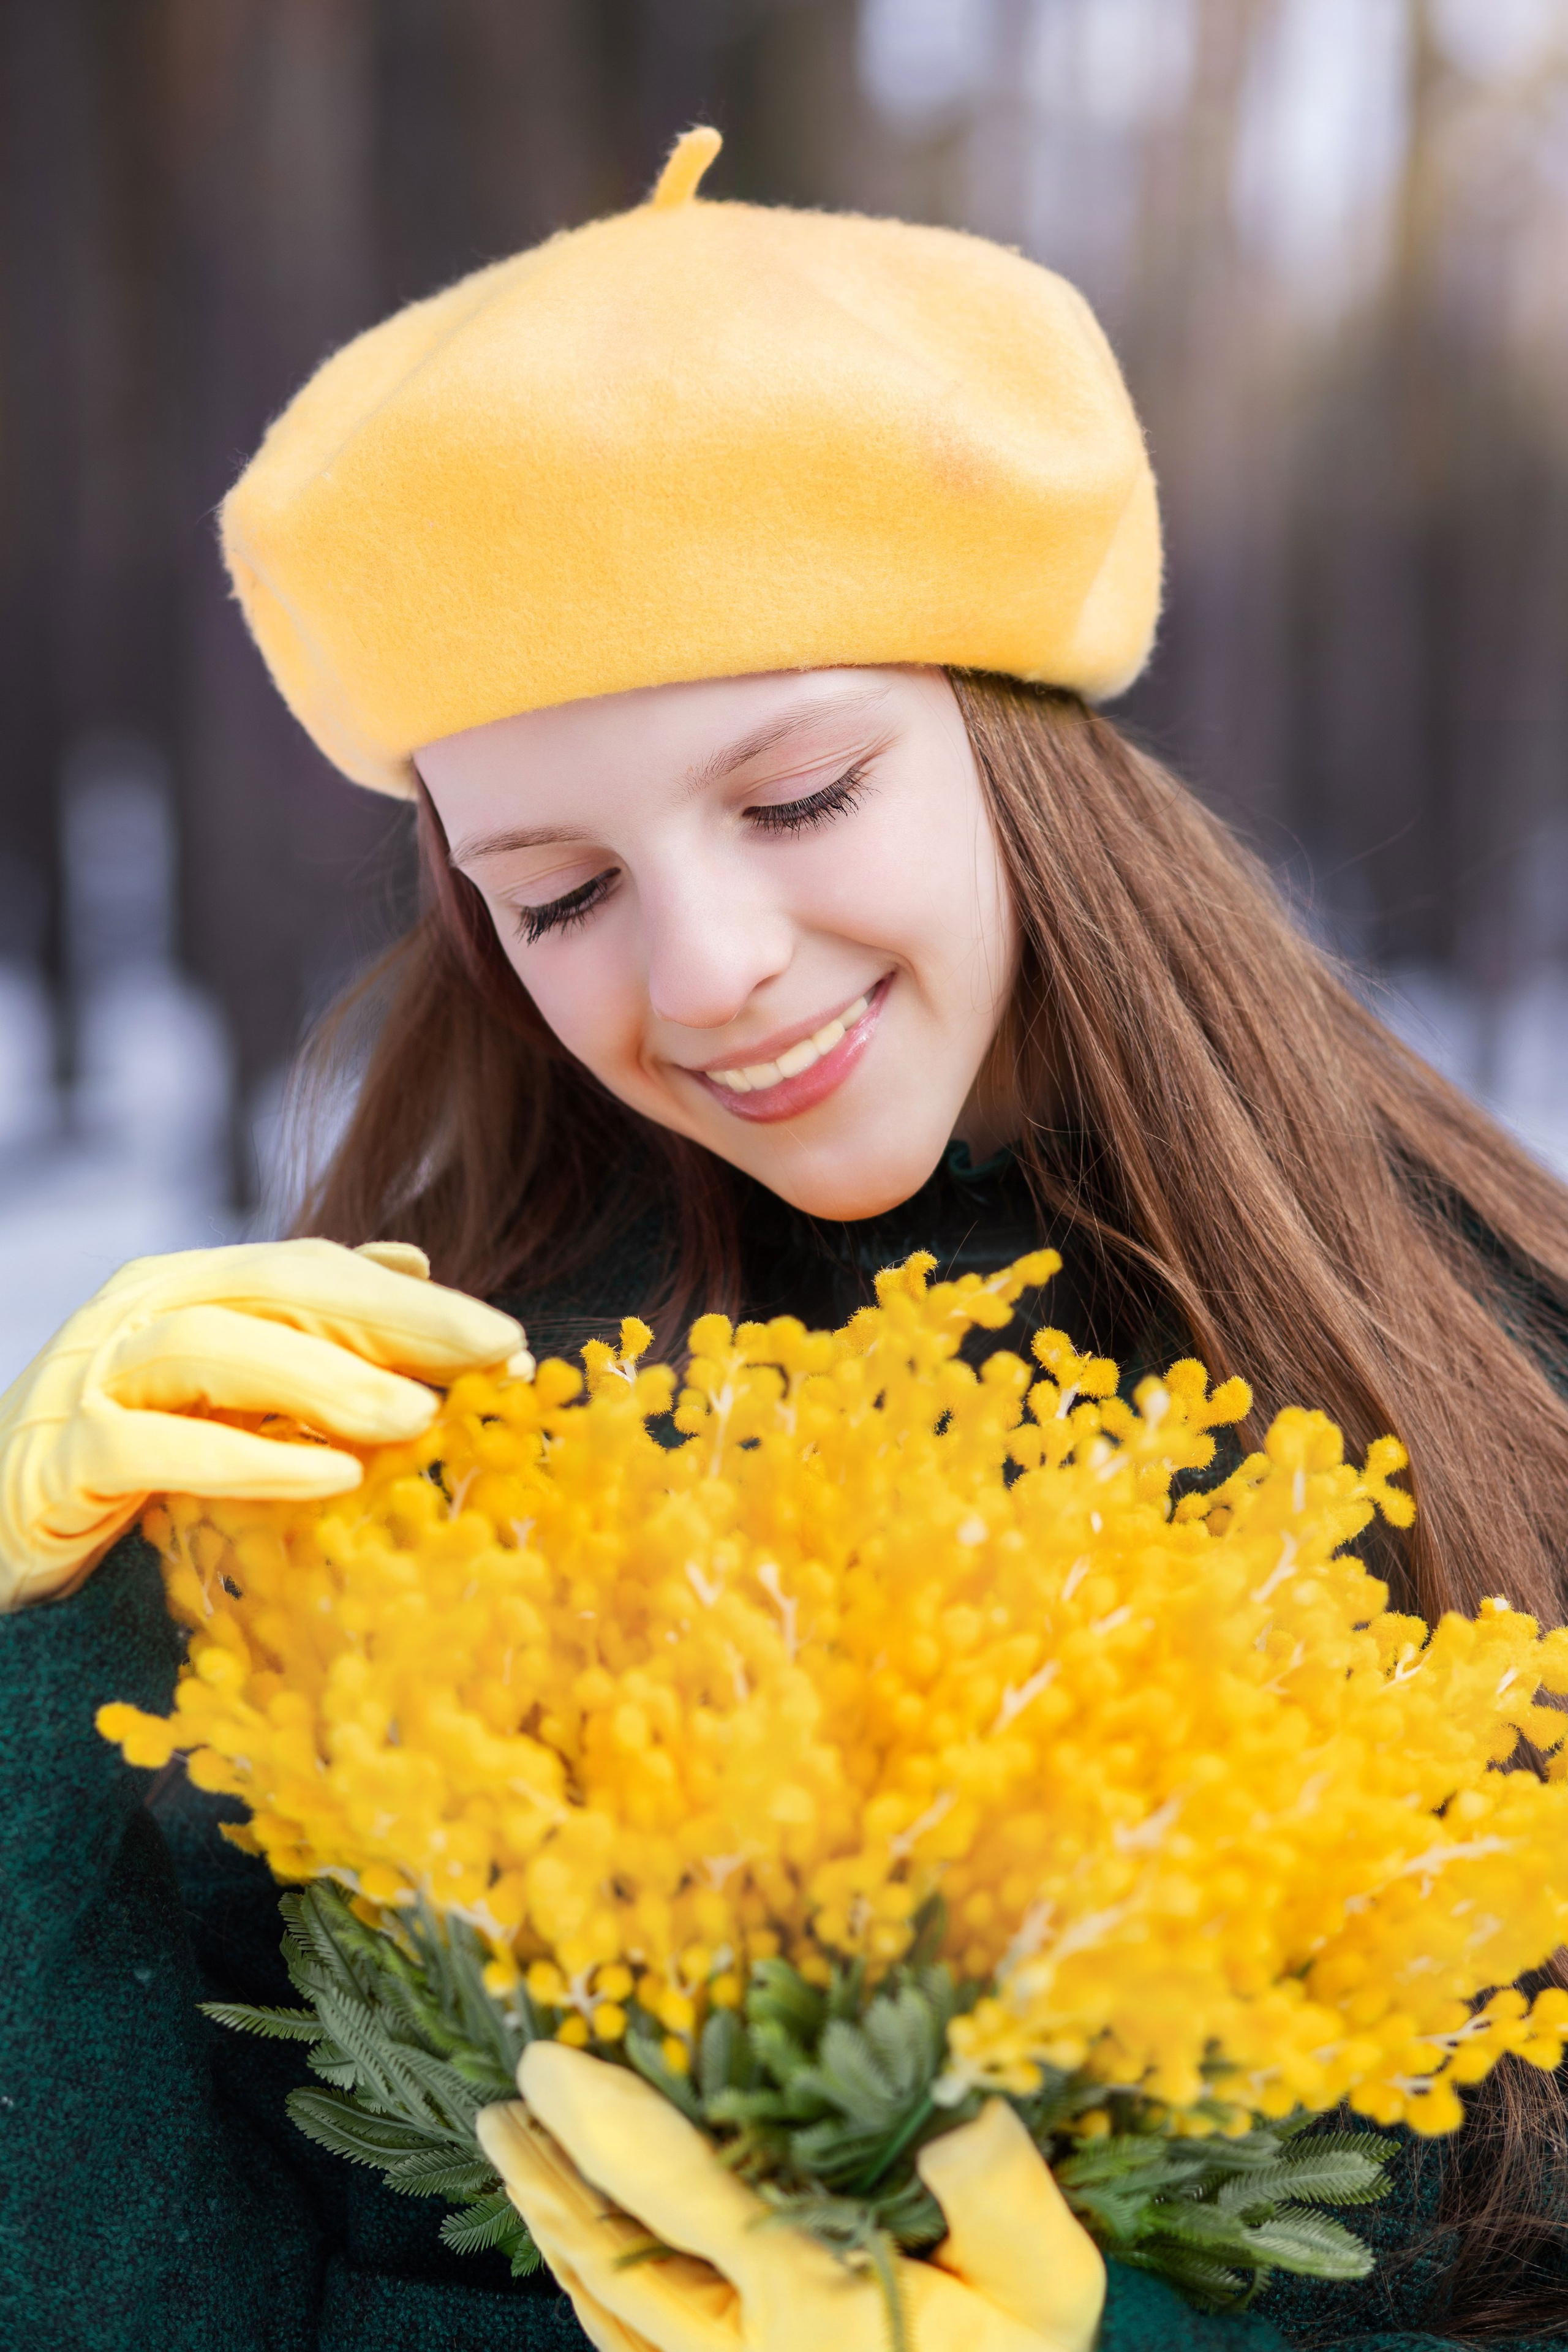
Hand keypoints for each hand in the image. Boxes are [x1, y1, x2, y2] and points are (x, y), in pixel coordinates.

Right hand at [0, 1238, 526, 1608]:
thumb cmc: (115, 1460)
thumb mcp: (223, 1388)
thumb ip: (307, 1328)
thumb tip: (411, 1261)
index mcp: (185, 1286)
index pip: (311, 1272)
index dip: (411, 1300)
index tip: (507, 1338)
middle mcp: (136, 1313)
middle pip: (275, 1288)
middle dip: (392, 1318)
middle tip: (493, 1352)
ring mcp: (87, 1380)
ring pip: (214, 1350)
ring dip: (325, 1382)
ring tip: (419, 1419)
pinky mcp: (54, 1463)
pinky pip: (154, 1449)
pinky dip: (245, 1460)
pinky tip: (326, 1477)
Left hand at [478, 2044, 1105, 2351]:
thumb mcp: (1046, 2286)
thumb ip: (1008, 2202)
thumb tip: (961, 2116)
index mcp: (811, 2299)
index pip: (684, 2197)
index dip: (606, 2125)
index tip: (546, 2061)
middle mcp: (748, 2349)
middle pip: (616, 2257)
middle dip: (549, 2175)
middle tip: (498, 2103)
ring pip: (609, 2307)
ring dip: (554, 2224)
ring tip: (512, 2152)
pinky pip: (631, 2351)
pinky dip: (590, 2290)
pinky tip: (572, 2247)